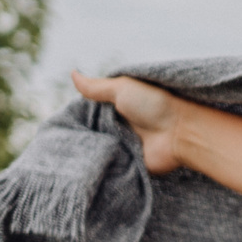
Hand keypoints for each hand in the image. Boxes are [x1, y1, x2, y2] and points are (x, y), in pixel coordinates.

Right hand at [71, 70, 188, 174]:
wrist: (182, 133)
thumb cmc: (156, 104)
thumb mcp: (123, 88)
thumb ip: (97, 87)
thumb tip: (72, 73)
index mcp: (117, 107)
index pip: (89, 113)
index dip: (76, 116)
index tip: (60, 121)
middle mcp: (119, 126)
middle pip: (91, 133)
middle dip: (79, 136)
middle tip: (61, 140)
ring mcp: (124, 146)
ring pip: (97, 150)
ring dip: (88, 151)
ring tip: (67, 155)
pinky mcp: (129, 164)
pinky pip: (109, 166)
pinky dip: (99, 165)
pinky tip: (81, 168)